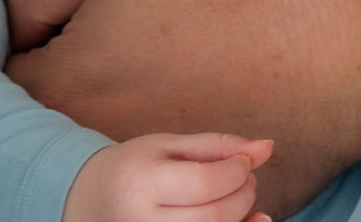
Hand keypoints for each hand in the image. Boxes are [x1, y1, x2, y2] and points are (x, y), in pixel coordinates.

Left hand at [4, 0, 360, 217]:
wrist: (333, 46)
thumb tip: (5, 20)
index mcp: (52, 92)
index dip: (20, 48)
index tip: (56, 31)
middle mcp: (79, 157)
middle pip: (31, 136)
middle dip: (51, 99)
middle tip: (104, 62)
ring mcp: (134, 198)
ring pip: (81, 172)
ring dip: (92, 142)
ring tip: (145, 93)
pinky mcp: (186, 219)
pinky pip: (141, 200)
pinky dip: (149, 175)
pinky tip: (183, 124)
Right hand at [64, 133, 272, 221]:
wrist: (93, 201)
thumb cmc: (137, 168)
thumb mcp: (170, 146)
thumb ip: (218, 146)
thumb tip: (267, 147)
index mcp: (141, 184)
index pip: (203, 184)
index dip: (236, 171)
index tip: (242, 162)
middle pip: (213, 217)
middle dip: (242, 195)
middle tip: (243, 178)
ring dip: (239, 216)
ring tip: (234, 196)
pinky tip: (247, 221)